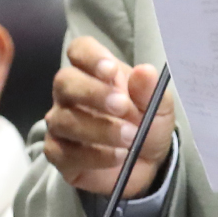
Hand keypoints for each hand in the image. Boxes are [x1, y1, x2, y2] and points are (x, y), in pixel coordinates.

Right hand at [44, 35, 175, 198]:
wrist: (146, 165)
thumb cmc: (147, 126)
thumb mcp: (159, 108)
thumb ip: (151, 90)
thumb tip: (145, 71)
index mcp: (96, 73)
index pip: (80, 51)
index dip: (90, 56)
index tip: (111, 70)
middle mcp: (72, 95)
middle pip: (64, 81)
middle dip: (93, 93)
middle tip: (122, 106)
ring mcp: (62, 123)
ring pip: (63, 120)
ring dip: (99, 129)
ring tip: (130, 138)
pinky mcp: (58, 153)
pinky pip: (63, 153)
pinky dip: (93, 156)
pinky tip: (118, 157)